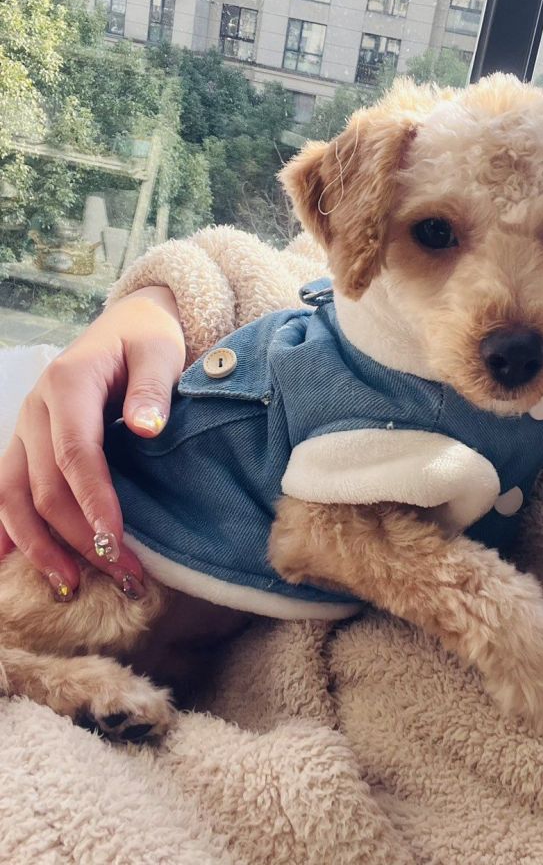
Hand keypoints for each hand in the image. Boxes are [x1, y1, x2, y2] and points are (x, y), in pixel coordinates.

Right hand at [0, 286, 185, 599]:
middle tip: (123, 575)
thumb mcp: (160, 351)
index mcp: (67, 382)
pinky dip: (6, 529)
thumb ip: (154, 387)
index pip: (75, 453)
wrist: (128, 323)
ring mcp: (24, 428)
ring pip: (14, 495)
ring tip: (71, 586)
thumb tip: (148, 429)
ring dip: (39, 545)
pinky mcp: (25, 444)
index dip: (93, 500)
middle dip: (80, 535)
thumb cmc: (148, 340)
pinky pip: (6, 489)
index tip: (115, 540)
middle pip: (45, 485)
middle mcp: (35, 408)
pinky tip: (8, 564)